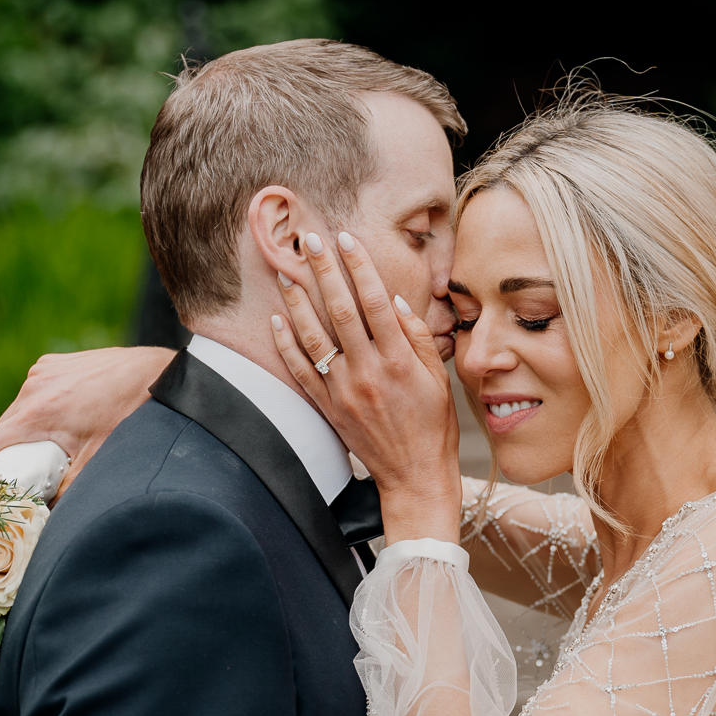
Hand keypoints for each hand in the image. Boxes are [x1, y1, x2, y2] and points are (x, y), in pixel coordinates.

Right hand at [0, 346, 174, 497]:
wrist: (157, 376)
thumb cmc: (129, 416)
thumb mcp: (97, 460)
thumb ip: (68, 490)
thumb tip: (48, 513)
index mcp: (37, 412)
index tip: (6, 481)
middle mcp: (33, 387)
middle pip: (4, 427)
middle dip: (16, 450)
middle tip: (40, 467)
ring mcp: (42, 371)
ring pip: (19, 409)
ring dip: (31, 427)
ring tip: (59, 440)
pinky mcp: (53, 363)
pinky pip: (35, 390)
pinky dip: (44, 406)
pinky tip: (69, 415)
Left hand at [269, 231, 461, 543]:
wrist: (414, 476)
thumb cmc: (434, 426)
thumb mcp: (438, 379)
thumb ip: (416, 338)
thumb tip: (394, 300)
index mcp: (399, 361)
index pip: (375, 301)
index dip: (359, 266)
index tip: (347, 239)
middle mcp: (368, 372)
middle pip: (340, 310)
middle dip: (324, 271)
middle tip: (309, 240)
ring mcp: (344, 391)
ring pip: (314, 337)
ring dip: (298, 301)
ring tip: (286, 271)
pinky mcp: (328, 408)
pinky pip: (301, 371)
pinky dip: (286, 344)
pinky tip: (277, 319)